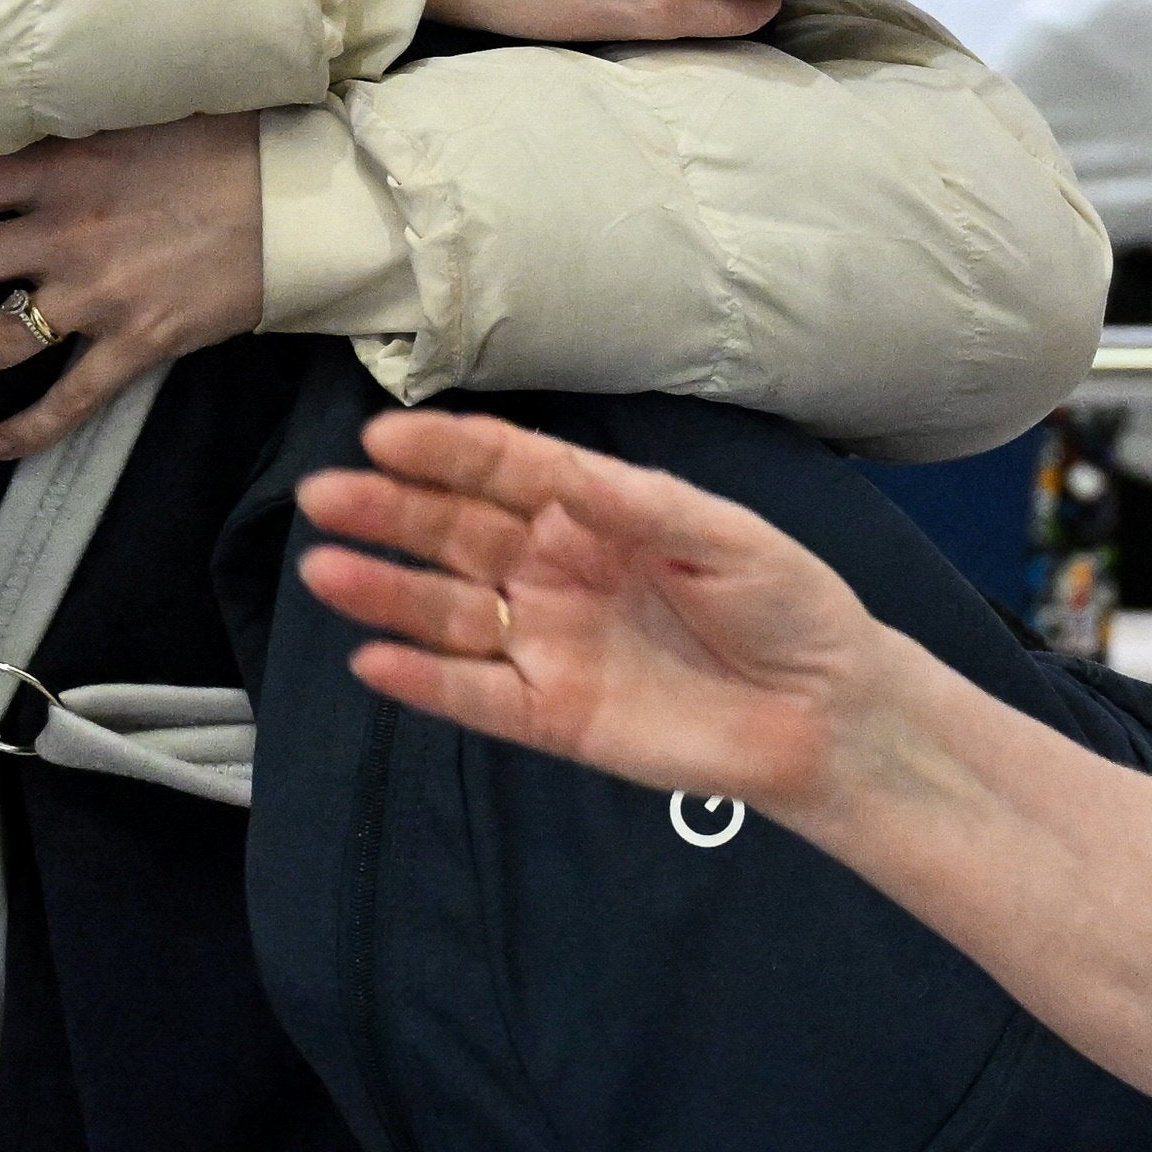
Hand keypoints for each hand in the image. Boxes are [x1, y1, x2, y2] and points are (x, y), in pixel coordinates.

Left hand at [0, 113, 261, 462]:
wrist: (300, 198)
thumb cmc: (229, 142)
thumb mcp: (138, 112)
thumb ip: (72, 126)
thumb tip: (20, 121)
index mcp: (58, 167)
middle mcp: (62, 233)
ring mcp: (97, 294)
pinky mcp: (139, 342)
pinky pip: (70, 400)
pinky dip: (28, 430)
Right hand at [293, 407, 912, 817]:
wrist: (826, 710)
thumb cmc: (784, 602)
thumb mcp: (722, 531)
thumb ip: (635, 505)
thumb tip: (558, 475)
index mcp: (594, 512)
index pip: (504, 469)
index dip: (445, 451)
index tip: (383, 435)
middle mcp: (555, 569)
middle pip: (456, 534)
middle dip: (390, 512)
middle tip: (324, 495)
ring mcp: (547, 643)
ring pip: (449, 612)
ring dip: (386, 592)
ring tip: (325, 570)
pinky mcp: (551, 716)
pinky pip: (473, 696)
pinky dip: (423, 681)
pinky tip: (372, 659)